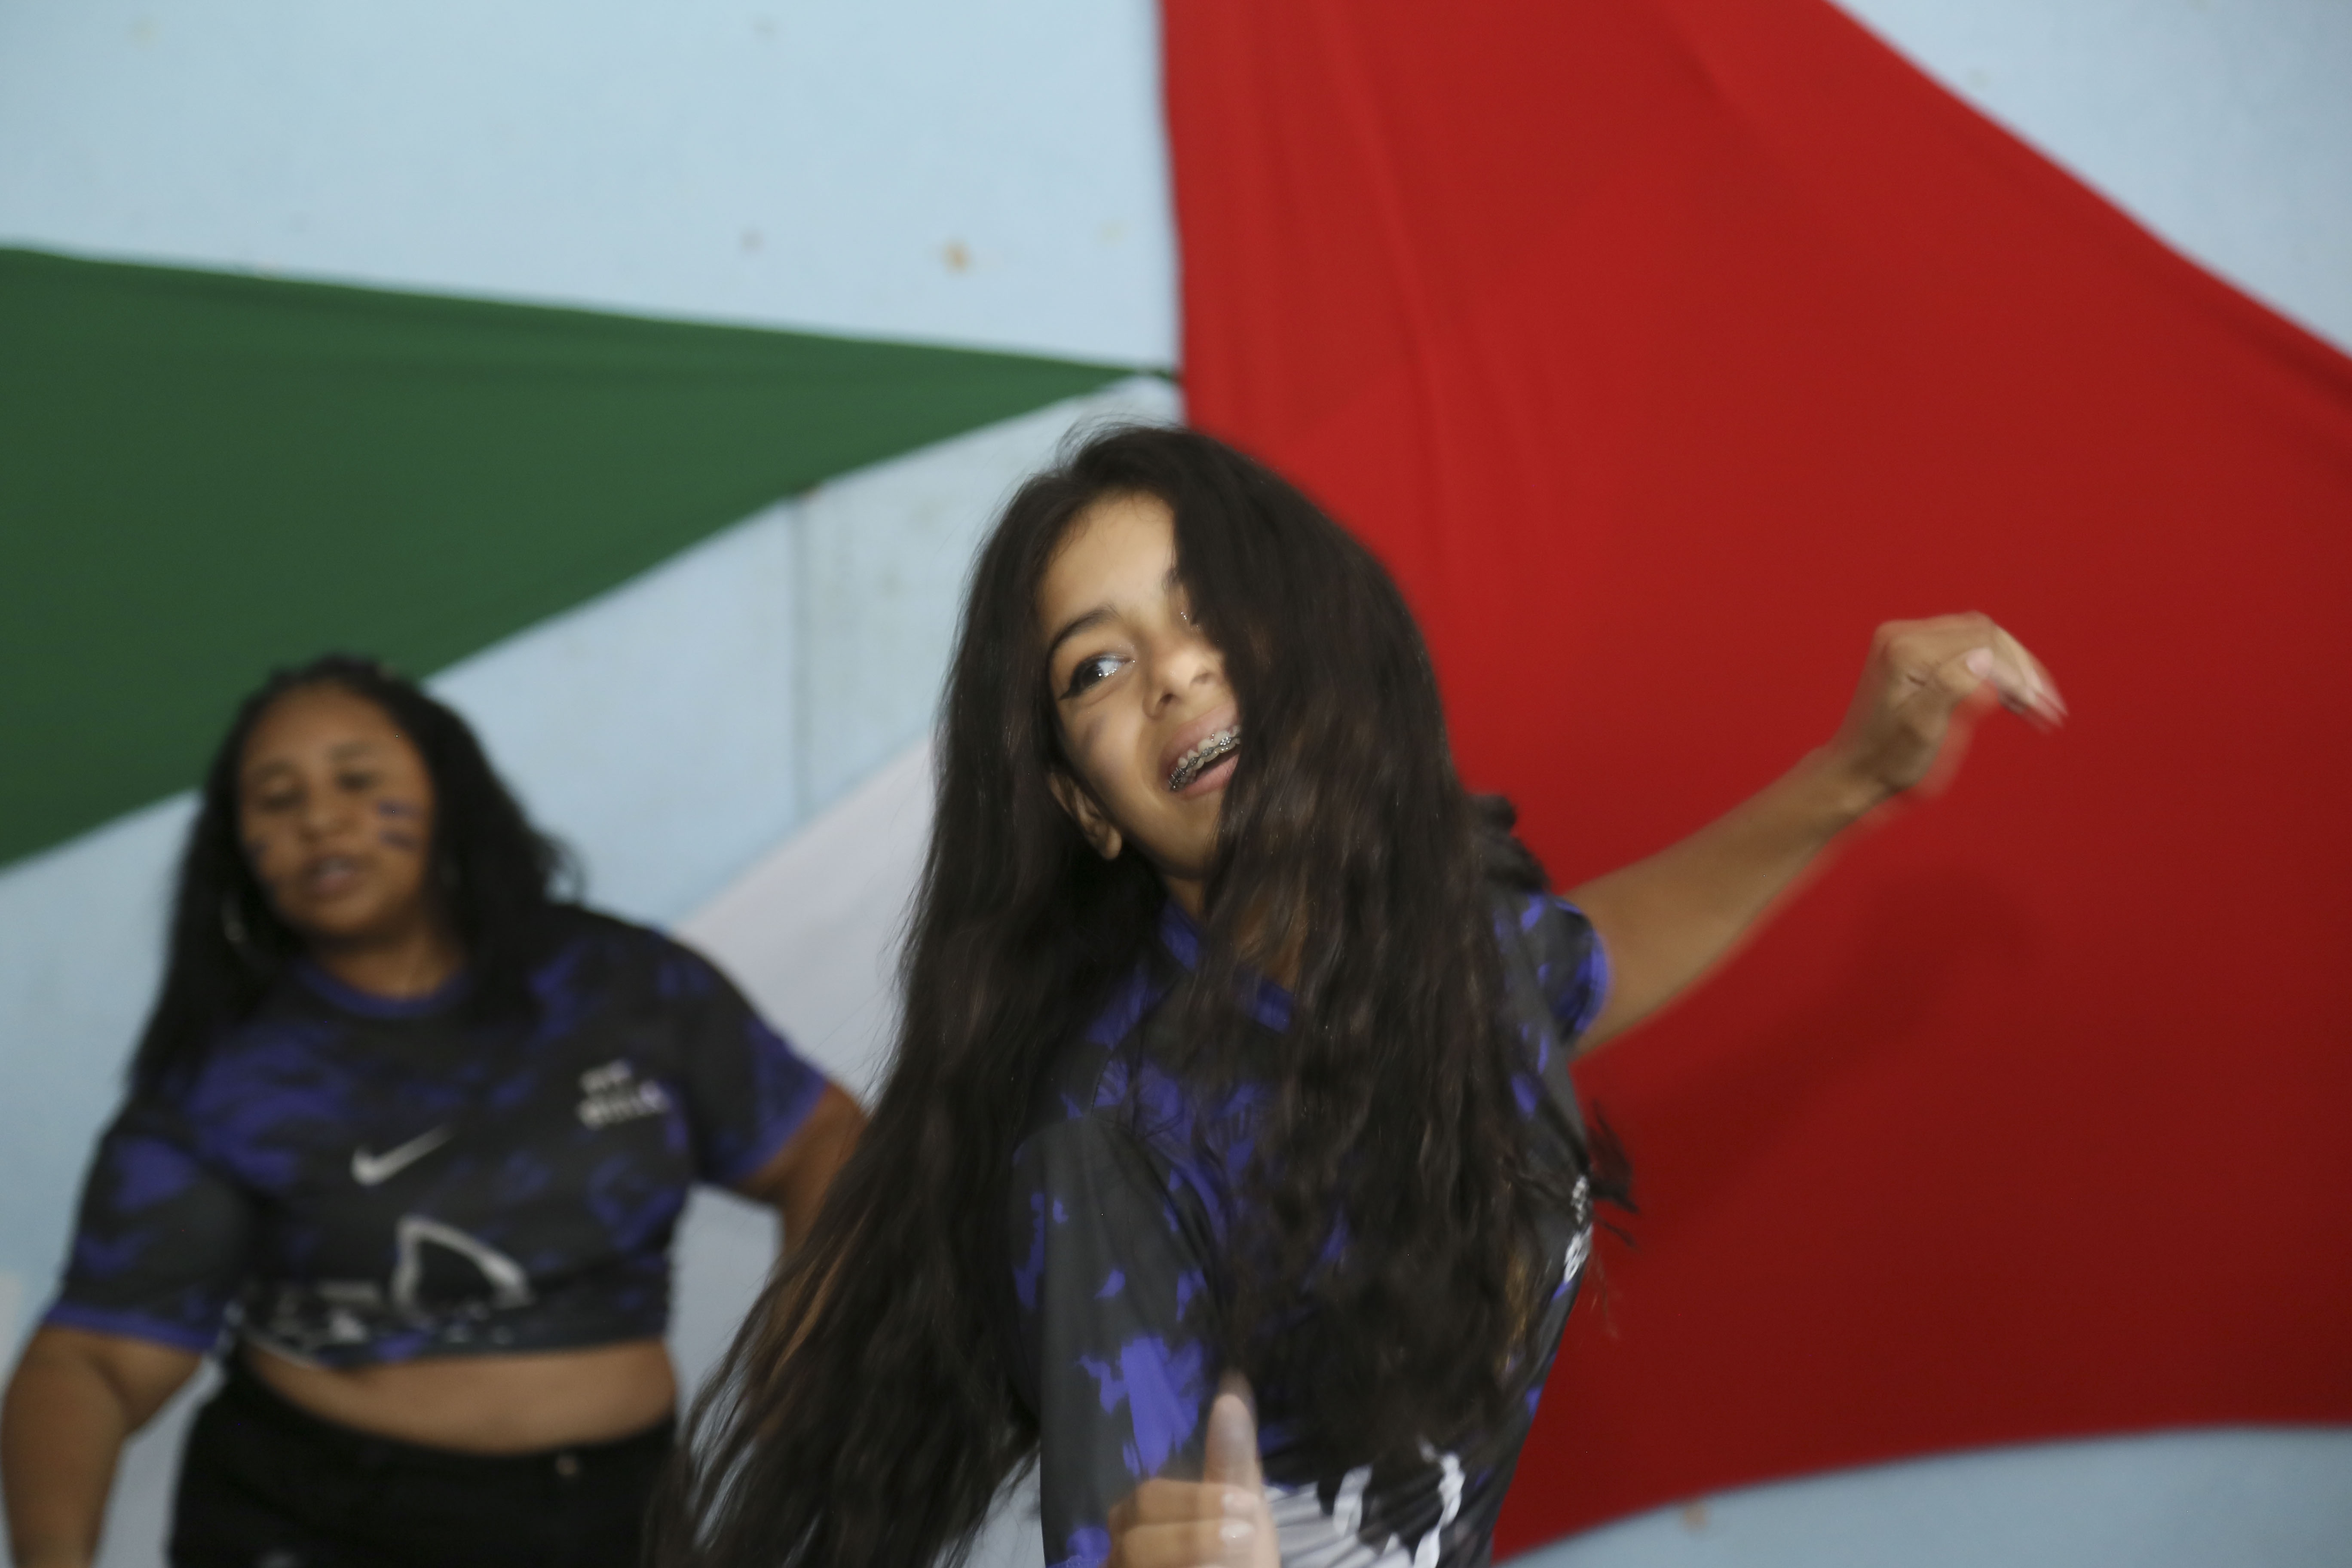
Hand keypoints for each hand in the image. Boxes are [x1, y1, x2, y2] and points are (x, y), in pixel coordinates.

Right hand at [1107, 1374, 1277, 1567]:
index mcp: (1142, 1518)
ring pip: (1132, 1560)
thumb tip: (1232, 1387)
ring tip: (1238, 1556)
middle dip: (1193, 1536)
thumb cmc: (1238, 1555)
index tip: (1248, 1505)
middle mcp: (1122, 1550)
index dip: (1198, 1501)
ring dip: (1191, 1553)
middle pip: (1133, 1538)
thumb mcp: (1243, 1509)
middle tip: (1244, 1537)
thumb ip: (1232, 1457)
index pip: (1149, 1499)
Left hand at [1822, 613, 2063, 809]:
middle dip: (2022, 671)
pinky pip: (1967, 650)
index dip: (2018, 672)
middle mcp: (1902, 635)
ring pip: (1981, 640)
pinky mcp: (1913, 653)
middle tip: (2049, 710)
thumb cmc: (1887, 758)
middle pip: (1984, 635)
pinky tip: (2016, 700)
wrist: (1855, 772)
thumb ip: (1951, 687)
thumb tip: (1984, 657)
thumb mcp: (1921, 728)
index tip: (2042, 708)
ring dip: (2014, 671)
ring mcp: (1906, 641)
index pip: (1982, 641)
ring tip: (2040, 709)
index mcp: (1904, 649)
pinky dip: (1995, 671)